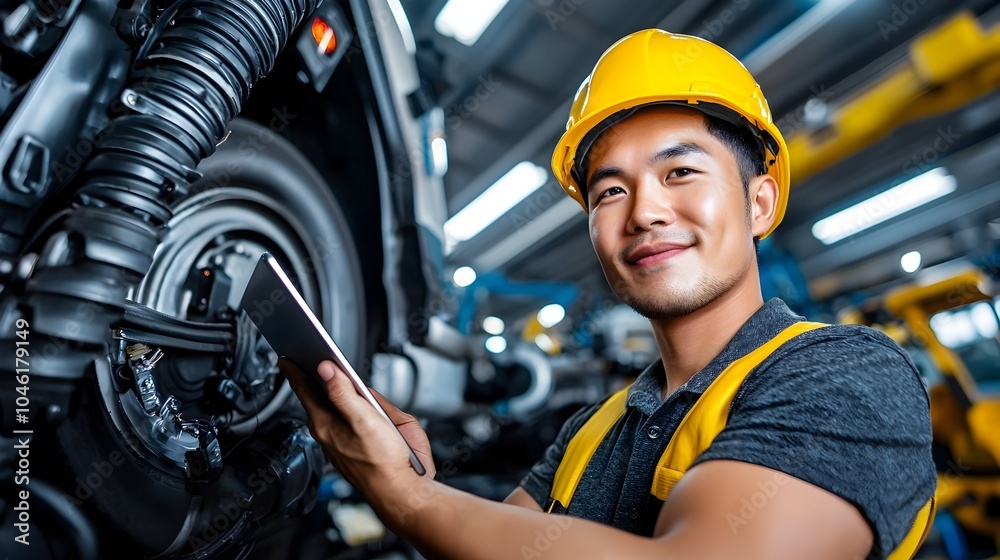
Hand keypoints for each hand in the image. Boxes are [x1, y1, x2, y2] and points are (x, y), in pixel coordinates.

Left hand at [278, 358, 436, 492]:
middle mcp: (334, 431)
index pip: (306, 391)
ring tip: (340, 376)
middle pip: (323, 398)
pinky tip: (367, 405)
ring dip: (342, 394)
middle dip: (318, 380)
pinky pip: (357, 419)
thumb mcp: (364, 420)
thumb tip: (326, 369)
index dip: (296, 372)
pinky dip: (358, 408)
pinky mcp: (362, 445)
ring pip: (342, 408)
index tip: (286, 359)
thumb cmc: (383, 463)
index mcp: (327, 424)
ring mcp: (347, 439)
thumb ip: (343, 393)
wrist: (402, 491)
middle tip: (309, 359)